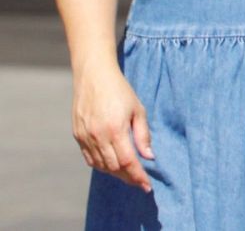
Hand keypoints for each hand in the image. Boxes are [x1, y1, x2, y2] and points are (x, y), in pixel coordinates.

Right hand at [72, 62, 153, 190]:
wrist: (93, 77)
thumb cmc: (120, 91)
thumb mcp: (138, 110)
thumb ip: (143, 135)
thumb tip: (149, 157)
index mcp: (115, 129)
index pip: (127, 161)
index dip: (138, 176)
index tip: (147, 186)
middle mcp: (98, 136)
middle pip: (114, 167)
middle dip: (128, 177)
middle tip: (140, 182)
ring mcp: (85, 137)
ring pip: (100, 165)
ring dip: (115, 173)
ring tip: (129, 175)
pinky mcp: (77, 135)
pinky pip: (89, 158)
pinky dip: (101, 166)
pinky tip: (111, 166)